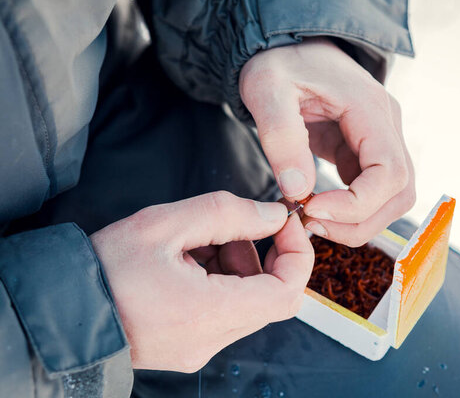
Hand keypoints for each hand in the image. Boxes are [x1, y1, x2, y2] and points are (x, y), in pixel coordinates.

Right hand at [90, 191, 312, 371]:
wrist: (60, 311)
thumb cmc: (104, 269)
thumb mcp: (165, 224)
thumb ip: (227, 214)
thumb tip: (274, 217)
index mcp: (209, 313)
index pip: (287, 292)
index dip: (297, 254)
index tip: (285, 224)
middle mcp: (210, 339)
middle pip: (271, 298)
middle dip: (262, 256)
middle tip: (230, 231)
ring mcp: (200, 347)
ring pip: (249, 304)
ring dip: (239, 267)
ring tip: (199, 245)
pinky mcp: (189, 346)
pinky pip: (225, 313)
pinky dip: (222, 282)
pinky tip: (189, 263)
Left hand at [240, 38, 414, 246]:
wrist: (289, 47)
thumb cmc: (279, 63)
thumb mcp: (266, 90)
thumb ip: (281, 137)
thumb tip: (298, 191)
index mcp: (369, 108)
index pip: (390, 173)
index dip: (357, 204)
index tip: (313, 209)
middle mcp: (386, 125)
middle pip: (400, 193)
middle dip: (360, 221)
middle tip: (313, 225)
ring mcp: (380, 139)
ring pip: (392, 198)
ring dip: (358, 220)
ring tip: (314, 219)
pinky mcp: (365, 151)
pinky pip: (372, 191)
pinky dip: (349, 209)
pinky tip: (316, 206)